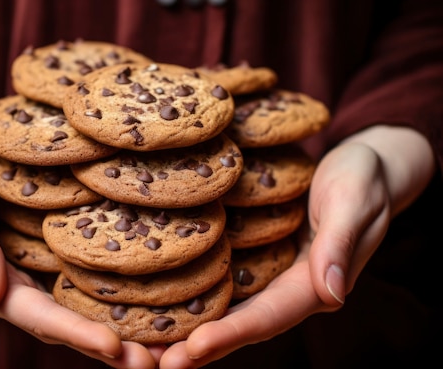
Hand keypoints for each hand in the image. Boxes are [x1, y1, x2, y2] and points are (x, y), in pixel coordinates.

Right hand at [0, 125, 157, 368]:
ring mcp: (34, 280)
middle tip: (151, 362)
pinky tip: (142, 309)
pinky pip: (81, 287)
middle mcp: (17, 293)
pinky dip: (109, 304)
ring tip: (158, 348)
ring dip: (114, 334)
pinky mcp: (49, 262)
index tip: (114, 347)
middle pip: (65, 327)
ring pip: (77, 313)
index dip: (75, 333)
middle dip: (106, 348)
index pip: (39, 317)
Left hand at [157, 126, 434, 368]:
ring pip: (230, 311)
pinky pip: (226, 283)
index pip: (269, 316)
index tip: (193, 348)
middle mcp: (290, 289)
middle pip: (243, 325)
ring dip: (192, 332)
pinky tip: (164, 305)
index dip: (232, 334)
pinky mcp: (258, 258)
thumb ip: (340, 246)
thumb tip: (332, 295)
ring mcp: (273, 276)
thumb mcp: (354, 201)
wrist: (364, 165)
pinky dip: (198, 299)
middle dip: (200, 347)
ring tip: (149, 348)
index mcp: (315, 284)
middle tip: (158, 363)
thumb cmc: (361, 178)